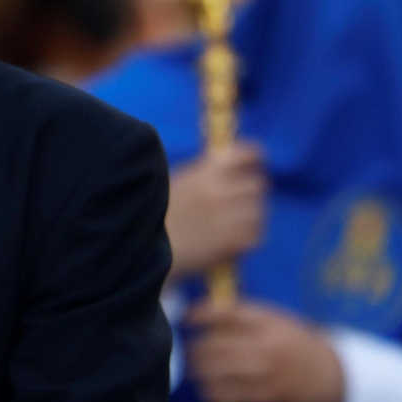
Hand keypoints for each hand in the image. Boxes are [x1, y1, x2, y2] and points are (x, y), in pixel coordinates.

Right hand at [166, 141, 266, 279]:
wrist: (144, 247)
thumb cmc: (160, 213)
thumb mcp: (181, 182)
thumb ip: (208, 173)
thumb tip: (235, 168)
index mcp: (205, 172)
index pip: (246, 154)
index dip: (254, 158)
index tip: (253, 164)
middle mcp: (219, 191)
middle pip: (257, 185)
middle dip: (251, 192)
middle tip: (242, 200)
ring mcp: (226, 217)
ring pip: (257, 212)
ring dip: (249, 216)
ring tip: (233, 223)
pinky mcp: (230, 242)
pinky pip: (254, 235)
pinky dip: (246, 237)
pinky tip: (230, 240)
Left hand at [184, 299, 344, 401]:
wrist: (334, 375)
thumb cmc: (298, 344)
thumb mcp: (278, 320)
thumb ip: (247, 316)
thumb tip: (207, 313)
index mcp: (270, 321)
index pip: (229, 312)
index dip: (203, 313)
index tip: (186, 317)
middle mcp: (267, 344)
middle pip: (220, 344)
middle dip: (197, 348)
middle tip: (187, 350)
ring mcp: (268, 371)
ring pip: (223, 371)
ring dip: (201, 371)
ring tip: (193, 370)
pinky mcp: (270, 396)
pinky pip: (234, 395)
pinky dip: (215, 393)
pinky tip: (206, 391)